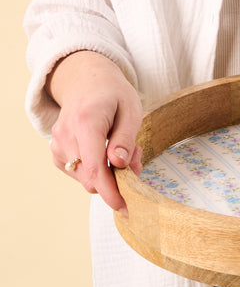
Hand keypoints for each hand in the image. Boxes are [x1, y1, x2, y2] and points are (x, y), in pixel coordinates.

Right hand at [46, 51, 142, 212]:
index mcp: (86, 122)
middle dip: (117, 177)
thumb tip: (119, 165)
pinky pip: (79, 173)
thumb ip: (125, 138)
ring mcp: (57, 145)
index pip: (95, 168)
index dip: (110, 192)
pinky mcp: (56, 152)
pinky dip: (96, 169)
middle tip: (136, 155)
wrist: (86, 80)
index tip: (125, 206)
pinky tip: (106, 150)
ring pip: (85, 178)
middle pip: (91, 178)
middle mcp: (66, 136)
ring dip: (108, 172)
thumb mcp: (131, 109)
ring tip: (122, 147)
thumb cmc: (113, 93)